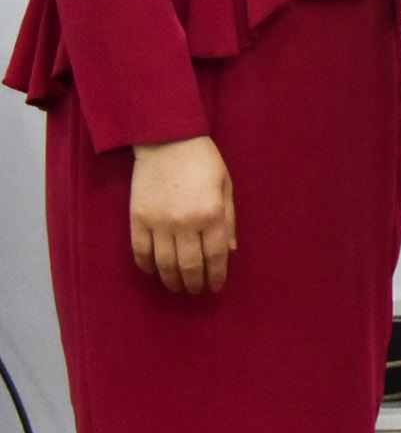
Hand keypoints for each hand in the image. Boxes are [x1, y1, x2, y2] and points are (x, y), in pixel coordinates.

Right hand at [130, 136, 234, 294]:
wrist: (168, 140)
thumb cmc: (203, 161)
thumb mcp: (225, 186)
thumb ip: (228, 220)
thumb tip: (230, 251)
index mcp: (211, 214)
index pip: (215, 256)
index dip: (216, 276)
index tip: (216, 287)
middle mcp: (185, 223)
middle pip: (190, 265)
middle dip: (194, 283)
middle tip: (196, 291)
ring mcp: (159, 222)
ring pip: (164, 264)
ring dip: (171, 280)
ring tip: (177, 287)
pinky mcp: (138, 219)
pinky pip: (141, 251)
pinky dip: (146, 266)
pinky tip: (152, 272)